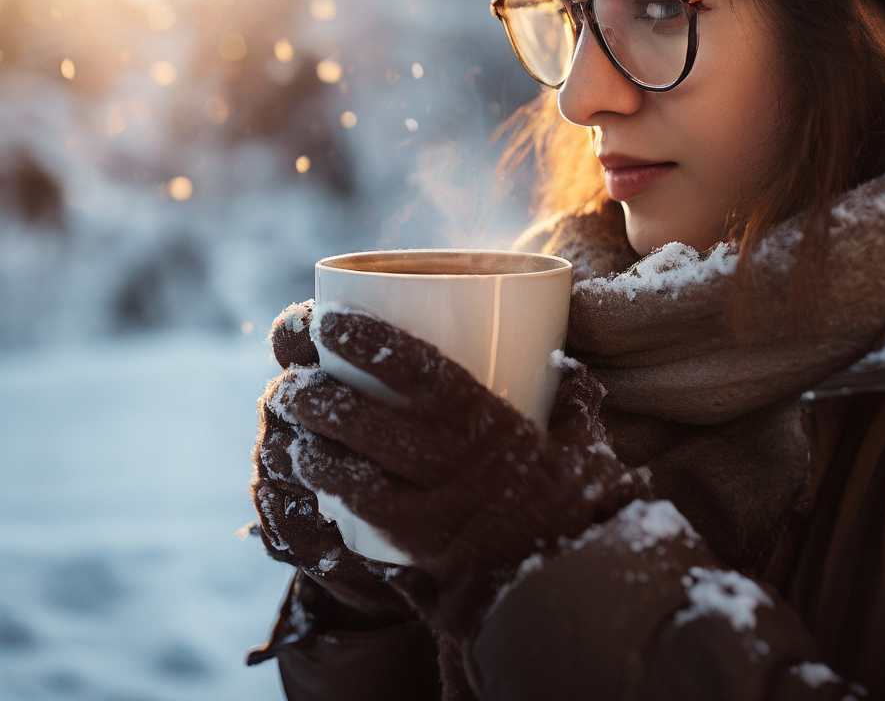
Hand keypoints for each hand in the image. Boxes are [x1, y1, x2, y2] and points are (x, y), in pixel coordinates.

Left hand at [267, 303, 651, 641]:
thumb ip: (567, 396)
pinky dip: (329, 494)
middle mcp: (451, 465)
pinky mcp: (415, 549)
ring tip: (289, 426)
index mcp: (490, 424)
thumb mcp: (581, 439)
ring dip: (312, 448)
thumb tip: (558, 355)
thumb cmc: (576, 500)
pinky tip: (311, 473)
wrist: (564, 580)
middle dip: (319, 397)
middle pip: (367, 424)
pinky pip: (358, 519)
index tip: (332, 320)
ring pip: (351, 476)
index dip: (370, 341)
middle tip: (290, 378)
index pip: (418, 371)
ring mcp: (429, 511)